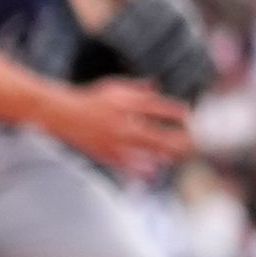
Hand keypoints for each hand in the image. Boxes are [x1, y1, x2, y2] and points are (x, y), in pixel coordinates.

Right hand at [48, 77, 193, 173]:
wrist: (62, 115)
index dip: (178, 112)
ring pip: (148, 152)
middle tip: (192, 143)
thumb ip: (138, 89)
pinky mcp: (108, 153)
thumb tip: (156, 86)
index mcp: (128, 104)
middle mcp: (125, 123)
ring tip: (177, 156)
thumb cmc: (90, 100)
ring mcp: (117, 140)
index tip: (188, 115)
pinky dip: (142, 169)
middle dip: (180, 140)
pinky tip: (153, 170)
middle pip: (161, 135)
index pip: (160, 108)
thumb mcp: (115, 88)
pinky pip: (129, 164)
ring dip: (166, 155)